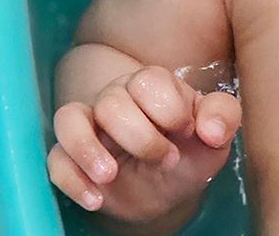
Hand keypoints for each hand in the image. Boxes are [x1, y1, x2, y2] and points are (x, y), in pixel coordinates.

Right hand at [47, 65, 241, 220]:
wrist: (166, 188)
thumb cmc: (191, 150)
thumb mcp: (215, 135)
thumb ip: (223, 117)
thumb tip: (210, 129)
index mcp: (154, 85)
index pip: (148, 80)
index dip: (168, 108)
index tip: (186, 132)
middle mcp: (118, 97)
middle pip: (111, 100)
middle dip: (140, 136)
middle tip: (166, 160)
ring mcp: (90, 126)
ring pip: (70, 118)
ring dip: (88, 148)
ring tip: (111, 176)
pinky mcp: (70, 157)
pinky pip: (54, 159)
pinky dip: (72, 179)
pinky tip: (96, 199)